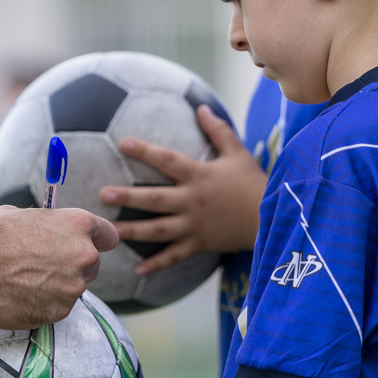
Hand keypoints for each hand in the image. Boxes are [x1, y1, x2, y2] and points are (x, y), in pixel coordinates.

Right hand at [0, 206, 118, 328]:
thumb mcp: (25, 215)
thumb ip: (48, 227)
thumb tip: (47, 232)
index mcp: (78, 225)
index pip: (108, 235)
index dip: (97, 241)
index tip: (89, 246)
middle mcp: (83, 256)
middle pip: (92, 265)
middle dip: (73, 267)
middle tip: (44, 267)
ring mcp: (72, 287)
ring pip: (72, 289)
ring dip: (55, 288)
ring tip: (23, 282)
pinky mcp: (58, 313)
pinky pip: (55, 309)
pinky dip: (41, 305)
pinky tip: (18, 295)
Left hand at [100, 105, 264, 272]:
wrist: (273, 219)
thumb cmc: (253, 183)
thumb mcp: (238, 153)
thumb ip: (218, 130)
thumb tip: (202, 107)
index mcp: (199, 176)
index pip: (168, 161)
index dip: (146, 151)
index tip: (124, 142)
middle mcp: (193, 201)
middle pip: (156, 199)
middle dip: (129, 197)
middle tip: (104, 194)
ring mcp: (195, 225)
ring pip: (159, 230)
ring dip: (133, 231)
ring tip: (109, 230)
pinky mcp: (199, 244)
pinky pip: (175, 256)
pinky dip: (157, 264)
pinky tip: (137, 270)